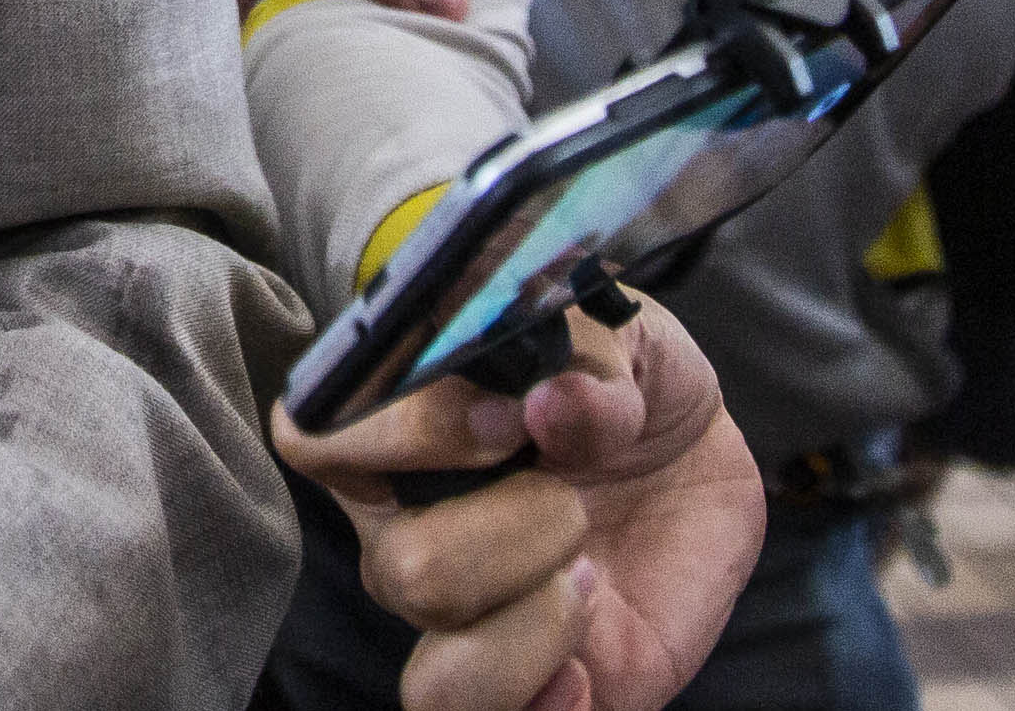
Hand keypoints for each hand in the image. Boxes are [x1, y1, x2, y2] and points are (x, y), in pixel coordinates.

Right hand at [274, 299, 766, 710]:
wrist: (696, 457)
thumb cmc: (627, 382)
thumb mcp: (626, 340)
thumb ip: (594, 360)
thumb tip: (555, 403)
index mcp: (395, 438)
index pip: (318, 440)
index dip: (406, 435)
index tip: (509, 416)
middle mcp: (407, 535)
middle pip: (402, 571)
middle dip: (510, 532)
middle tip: (572, 498)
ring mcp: (467, 623)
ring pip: (437, 685)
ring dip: (532, 631)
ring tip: (590, 580)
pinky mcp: (535, 684)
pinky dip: (548, 706)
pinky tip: (589, 665)